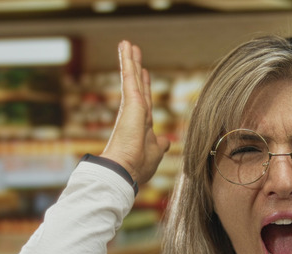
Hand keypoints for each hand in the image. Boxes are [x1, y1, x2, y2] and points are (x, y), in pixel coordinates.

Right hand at [100, 41, 170, 185]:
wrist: (125, 171)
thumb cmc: (138, 167)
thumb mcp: (155, 152)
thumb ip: (160, 144)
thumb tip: (166, 142)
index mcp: (141, 124)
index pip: (144, 100)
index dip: (145, 86)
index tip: (145, 73)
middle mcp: (135, 113)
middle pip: (137, 84)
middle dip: (135, 67)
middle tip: (132, 50)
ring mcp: (131, 107)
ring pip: (131, 77)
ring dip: (129, 59)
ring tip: (127, 43)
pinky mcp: (130, 102)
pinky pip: (129, 77)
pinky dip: (128, 62)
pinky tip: (126, 48)